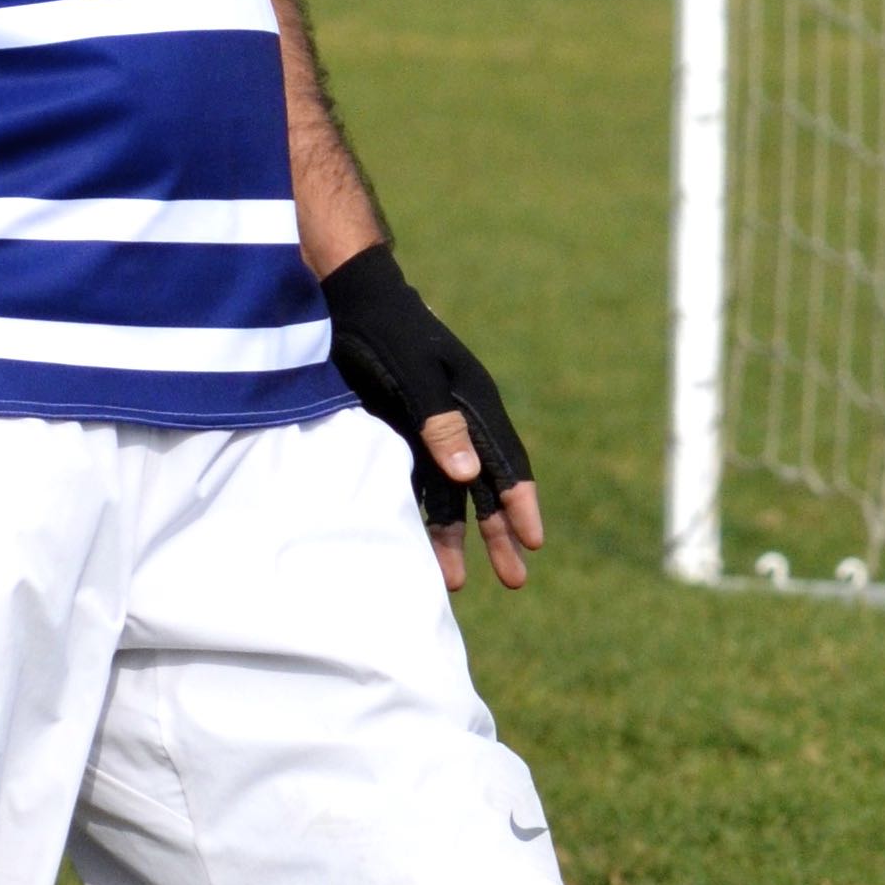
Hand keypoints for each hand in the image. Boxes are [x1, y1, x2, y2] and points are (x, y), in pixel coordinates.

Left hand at [319, 242, 545, 592]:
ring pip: (450, 495)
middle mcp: (461, 422)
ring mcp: (432, 431)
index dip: (521, 504)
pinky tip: (418, 550)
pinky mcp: (402, 434)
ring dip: (454, 538)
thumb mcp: (414, 375)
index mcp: (476, 404)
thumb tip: (469, 478)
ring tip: (453, 584)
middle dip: (499, 535)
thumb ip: (440, 423)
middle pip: (486, 488)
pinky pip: (418, 485)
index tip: (534, 542)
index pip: (507, 464)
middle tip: (516, 581)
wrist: (350, 300)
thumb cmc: (388, 333)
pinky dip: (421, 517)